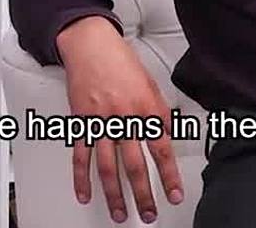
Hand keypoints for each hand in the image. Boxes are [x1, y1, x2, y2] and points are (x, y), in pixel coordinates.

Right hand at [57, 15, 184, 223]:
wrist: (90, 45)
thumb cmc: (121, 62)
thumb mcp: (151, 84)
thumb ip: (159, 112)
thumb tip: (169, 135)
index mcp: (146, 109)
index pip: (161, 149)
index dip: (169, 176)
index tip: (174, 195)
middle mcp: (124, 118)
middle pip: (135, 165)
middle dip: (143, 194)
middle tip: (148, 214)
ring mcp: (100, 122)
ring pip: (108, 166)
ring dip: (114, 194)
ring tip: (120, 213)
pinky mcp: (81, 122)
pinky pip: (81, 155)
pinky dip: (81, 178)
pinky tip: (85, 194)